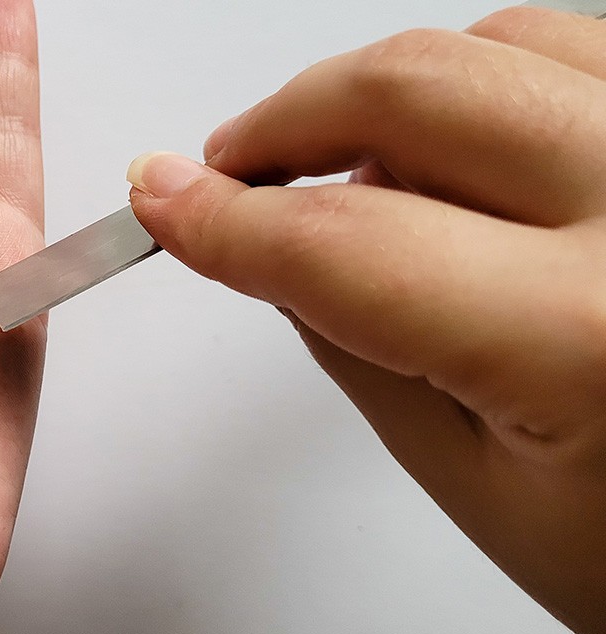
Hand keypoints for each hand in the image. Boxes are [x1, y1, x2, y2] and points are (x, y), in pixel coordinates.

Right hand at [128, 7, 605, 633]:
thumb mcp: (485, 490)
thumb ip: (358, 350)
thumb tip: (268, 249)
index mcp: (593, 342)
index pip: (345, 244)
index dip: (228, 218)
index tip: (169, 202)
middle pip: (419, 90)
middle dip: (289, 118)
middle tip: (236, 163)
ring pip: (507, 40)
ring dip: (394, 91)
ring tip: (361, 164)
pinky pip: (596, 45)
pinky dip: (504, 79)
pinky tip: (478, 148)